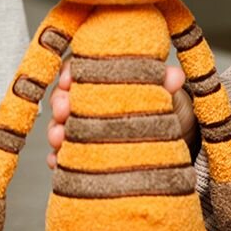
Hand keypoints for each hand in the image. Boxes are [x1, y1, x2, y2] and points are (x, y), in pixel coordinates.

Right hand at [46, 58, 197, 167]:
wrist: (175, 134)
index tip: (69, 80)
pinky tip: (58, 161)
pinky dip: (59, 158)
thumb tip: (175, 76)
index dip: (69, 73)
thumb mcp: (165, 91)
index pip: (77, 69)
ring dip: (55, 132)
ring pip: (59, 126)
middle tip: (63, 110)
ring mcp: (82, 127)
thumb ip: (165, 82)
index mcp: (101, 78)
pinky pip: (65, 155)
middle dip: (60, 103)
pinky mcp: (83, 152)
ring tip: (59, 138)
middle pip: (63, 98)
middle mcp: (86, 101)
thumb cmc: (162, 104)